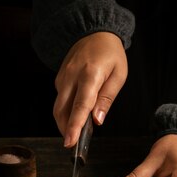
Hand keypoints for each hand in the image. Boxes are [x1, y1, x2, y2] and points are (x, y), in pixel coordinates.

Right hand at [54, 32, 127, 146]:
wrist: (93, 31)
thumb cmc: (110, 54)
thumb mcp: (119, 75)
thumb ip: (107, 98)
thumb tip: (97, 121)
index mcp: (90, 74)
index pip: (80, 105)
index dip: (74, 126)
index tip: (70, 142)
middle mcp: (72, 76)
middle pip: (62, 110)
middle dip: (66, 130)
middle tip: (74, 145)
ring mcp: (63, 77)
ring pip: (58, 107)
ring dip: (64, 123)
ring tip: (75, 133)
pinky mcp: (59, 79)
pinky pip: (60, 100)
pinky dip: (65, 111)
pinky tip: (75, 115)